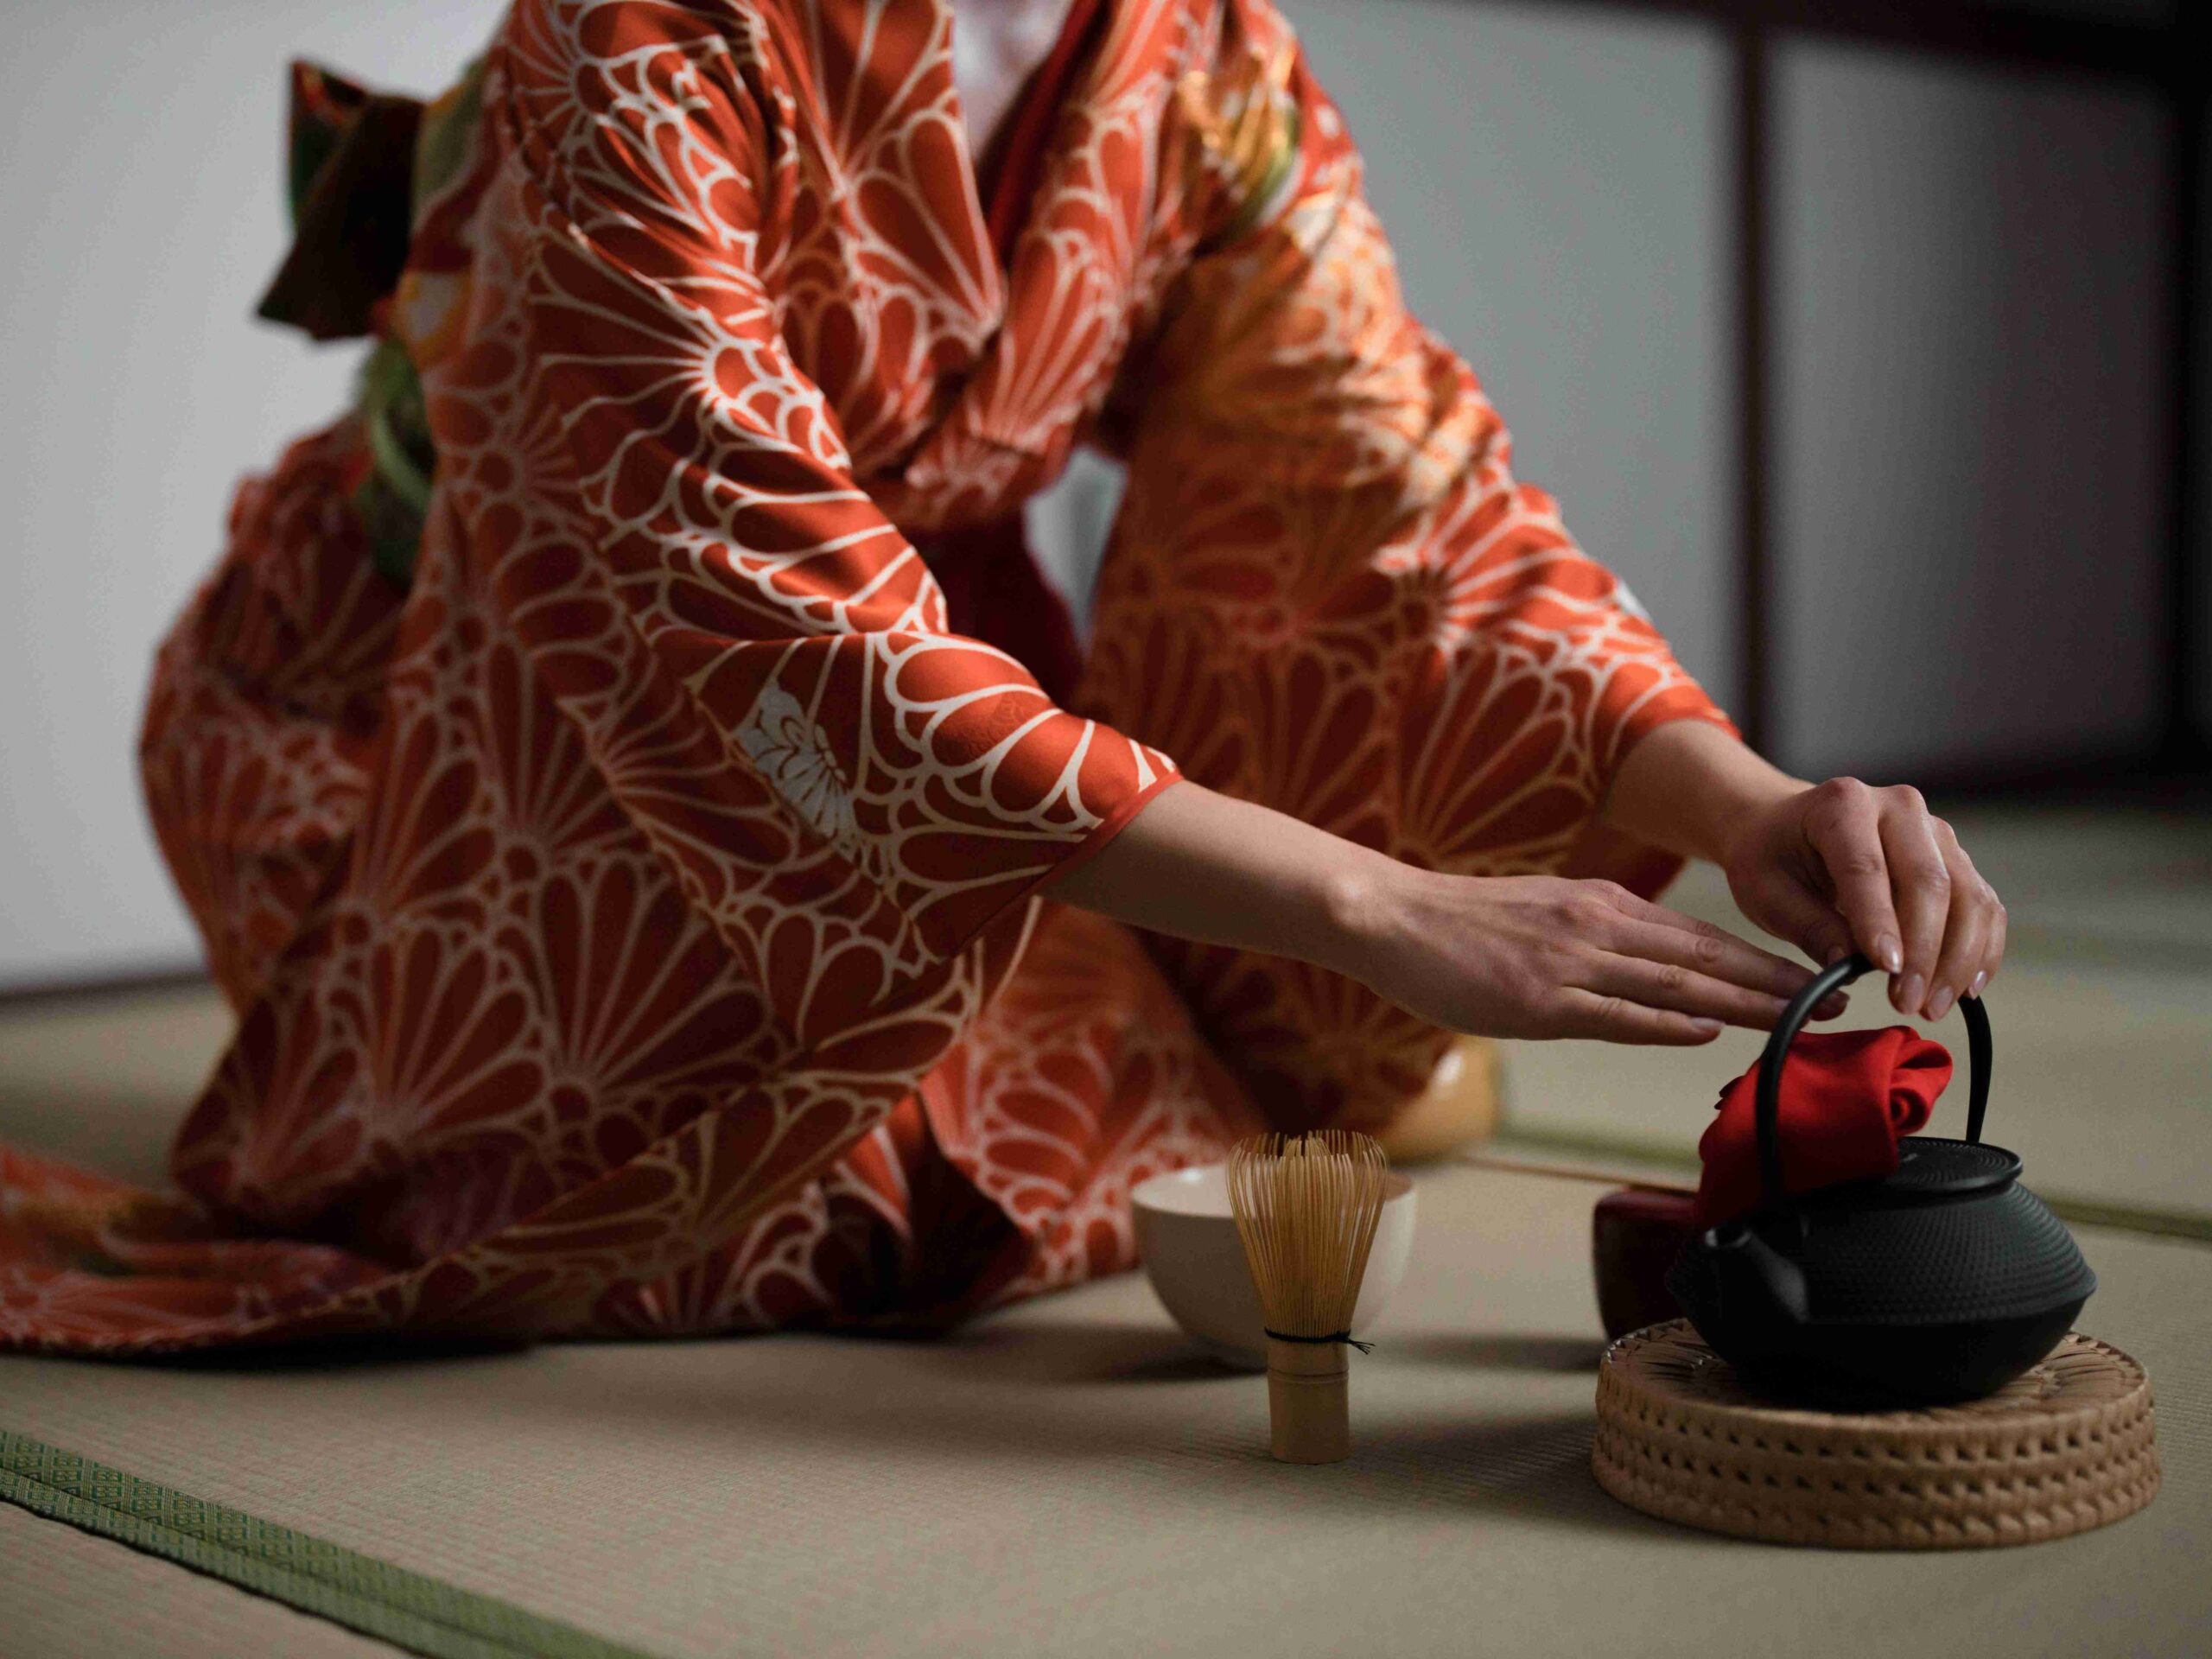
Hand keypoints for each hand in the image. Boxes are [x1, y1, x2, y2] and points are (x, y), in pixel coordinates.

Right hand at [1343, 868, 1839, 1045]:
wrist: (1392, 917)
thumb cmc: (1461, 924)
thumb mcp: (1545, 914)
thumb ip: (1600, 940)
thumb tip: (1654, 978)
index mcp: (1601, 906)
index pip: (1700, 939)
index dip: (1762, 960)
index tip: (1815, 979)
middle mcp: (1597, 927)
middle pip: (1706, 958)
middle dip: (1777, 981)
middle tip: (1839, 999)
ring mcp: (1569, 963)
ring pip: (1676, 984)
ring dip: (1746, 1003)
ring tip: (1801, 1019)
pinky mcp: (1538, 999)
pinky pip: (1616, 1013)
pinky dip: (1668, 1023)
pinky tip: (1709, 1032)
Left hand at [1720, 778, 2006, 1019]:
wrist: (1786, 827)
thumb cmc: (1772, 857)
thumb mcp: (1766, 891)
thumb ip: (1809, 924)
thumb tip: (1850, 963)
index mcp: (1843, 804)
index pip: (1867, 867)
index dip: (1880, 920)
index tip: (1886, 970)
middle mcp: (1900, 807)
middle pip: (1929, 881)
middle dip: (1924, 950)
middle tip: (1908, 1003)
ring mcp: (1936, 832)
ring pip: (1968, 895)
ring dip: (1958, 958)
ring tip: (1934, 1006)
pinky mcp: (1956, 858)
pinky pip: (1983, 905)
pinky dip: (1981, 949)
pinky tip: (1966, 988)